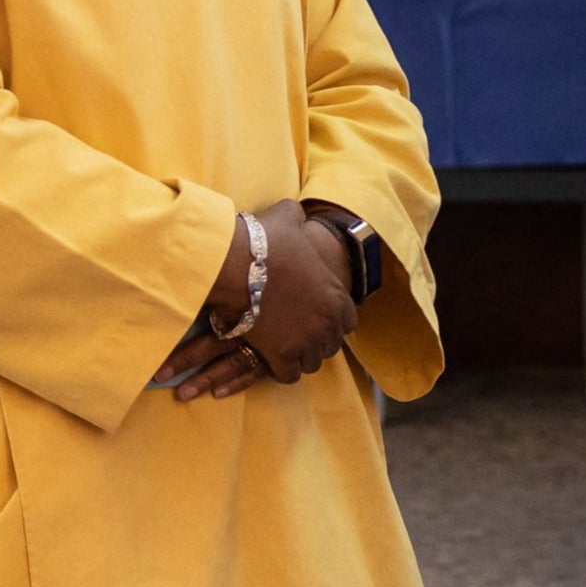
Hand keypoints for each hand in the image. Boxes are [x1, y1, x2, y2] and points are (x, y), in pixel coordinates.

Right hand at [163, 199, 359, 401]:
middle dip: (317, 340)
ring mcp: (305, 342)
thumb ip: (298, 218)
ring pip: (312, 362)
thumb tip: (294, 211)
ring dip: (301, 356)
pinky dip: (282, 369)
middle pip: (331, 345)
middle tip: (299, 334)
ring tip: (286, 348)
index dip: (333, 320)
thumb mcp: (288, 220)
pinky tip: (273, 359)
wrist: (237, 264)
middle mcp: (327, 323)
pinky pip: (289, 375)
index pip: (349, 321)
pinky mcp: (281, 356)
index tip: (318, 317)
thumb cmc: (264, 241)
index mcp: (337, 296)